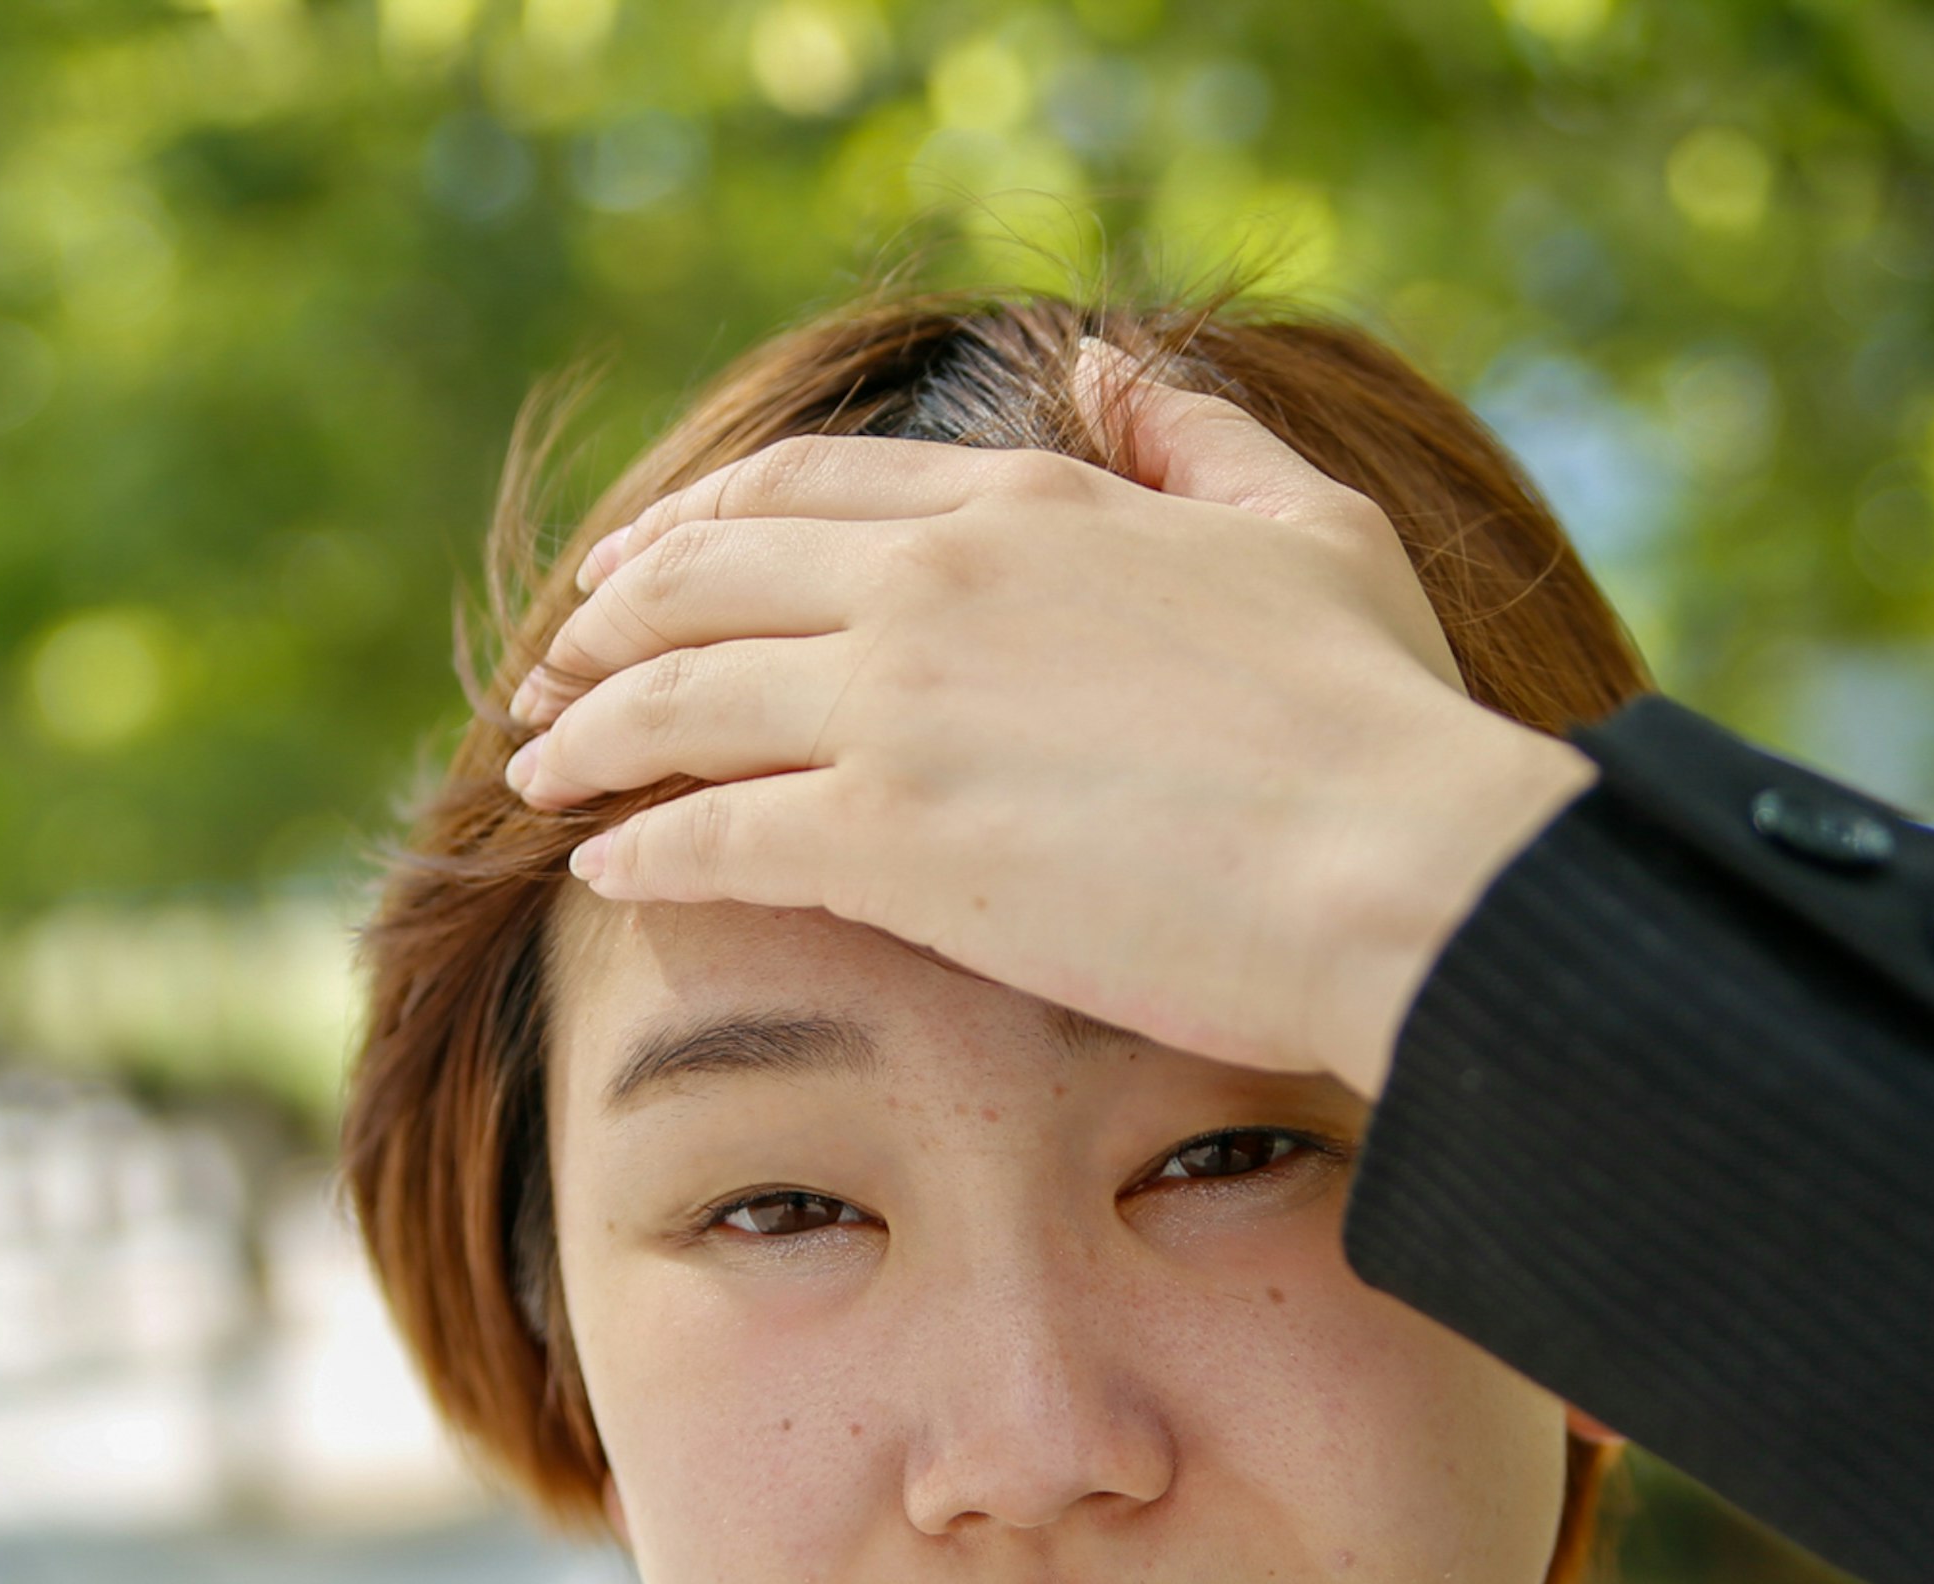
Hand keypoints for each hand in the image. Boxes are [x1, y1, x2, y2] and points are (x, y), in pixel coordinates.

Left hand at [505, 344, 1595, 1095]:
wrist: (1396, 865)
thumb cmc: (1376, 715)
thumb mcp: (1306, 525)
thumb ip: (1193, 437)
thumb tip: (1109, 364)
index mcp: (1021, 503)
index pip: (798, 492)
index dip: (691, 529)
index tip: (633, 572)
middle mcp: (932, 584)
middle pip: (700, 581)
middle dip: (602, 627)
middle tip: (550, 676)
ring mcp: (898, 705)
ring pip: (675, 700)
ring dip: (585, 734)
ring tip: (538, 772)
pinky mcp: (888, 838)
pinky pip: (707, 832)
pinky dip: (639, 846)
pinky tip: (604, 870)